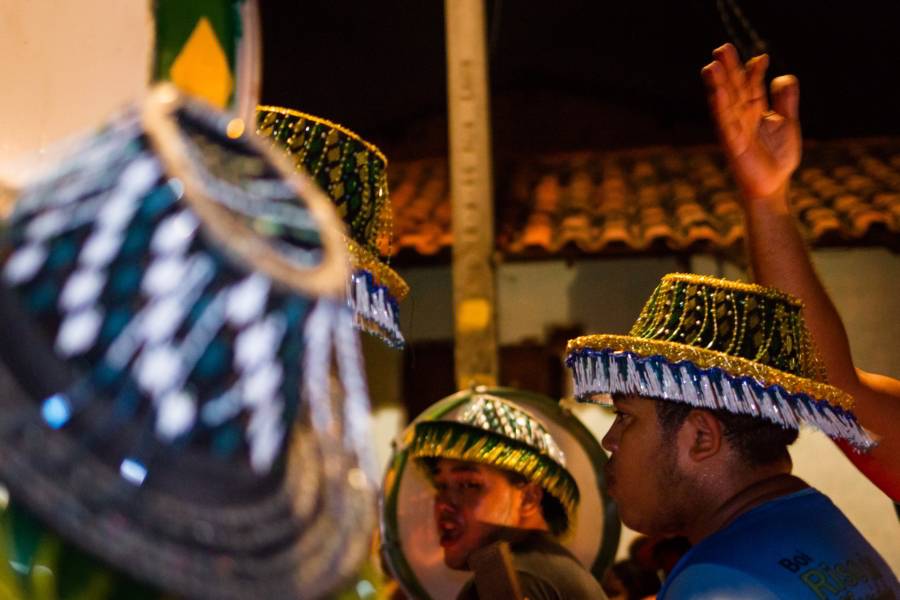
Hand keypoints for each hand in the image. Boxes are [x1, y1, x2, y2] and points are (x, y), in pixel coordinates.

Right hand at [701, 43, 800, 200]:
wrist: (773, 186)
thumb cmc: (778, 158)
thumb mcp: (787, 123)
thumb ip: (786, 100)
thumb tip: (783, 76)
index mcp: (755, 112)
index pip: (752, 86)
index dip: (754, 71)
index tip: (761, 58)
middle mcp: (742, 118)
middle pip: (734, 89)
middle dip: (728, 69)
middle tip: (722, 48)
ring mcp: (735, 131)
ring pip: (725, 104)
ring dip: (717, 85)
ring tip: (711, 66)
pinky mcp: (733, 145)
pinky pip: (726, 124)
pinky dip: (722, 108)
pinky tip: (718, 93)